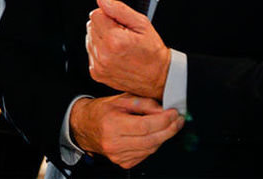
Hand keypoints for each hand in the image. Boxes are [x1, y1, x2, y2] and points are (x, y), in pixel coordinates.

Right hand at [69, 93, 183, 168]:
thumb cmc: (101, 111)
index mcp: (111, 124)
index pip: (145, 126)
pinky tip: (154, 135)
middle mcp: (114, 143)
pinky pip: (146, 155)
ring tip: (169, 125)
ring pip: (151, 149)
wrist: (84, 126)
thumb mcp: (120, 99)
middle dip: (169, 129)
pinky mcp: (123, 162)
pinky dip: (153, 144)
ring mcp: (118, 155)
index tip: (174, 113)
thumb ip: (143, 103)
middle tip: (178, 120)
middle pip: (151, 140)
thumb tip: (163, 110)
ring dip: (163, 137)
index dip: (163, 120)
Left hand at [86, 0, 169, 98]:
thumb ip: (119, 9)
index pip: (95, 14)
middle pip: (91, 26)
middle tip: (122, 35)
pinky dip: (100, 51)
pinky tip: (114, 54)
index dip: (109, 16)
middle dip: (104, 27)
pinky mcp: (96, 73)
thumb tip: (101, 0)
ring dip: (101, 39)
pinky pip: (90, 53)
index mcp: (114, 40)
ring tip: (119, 46)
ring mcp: (99, 66)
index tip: (120, 24)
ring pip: (89, 39)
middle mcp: (103, 55)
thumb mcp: (142, 24)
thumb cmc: (152, 52)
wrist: (158, 77)